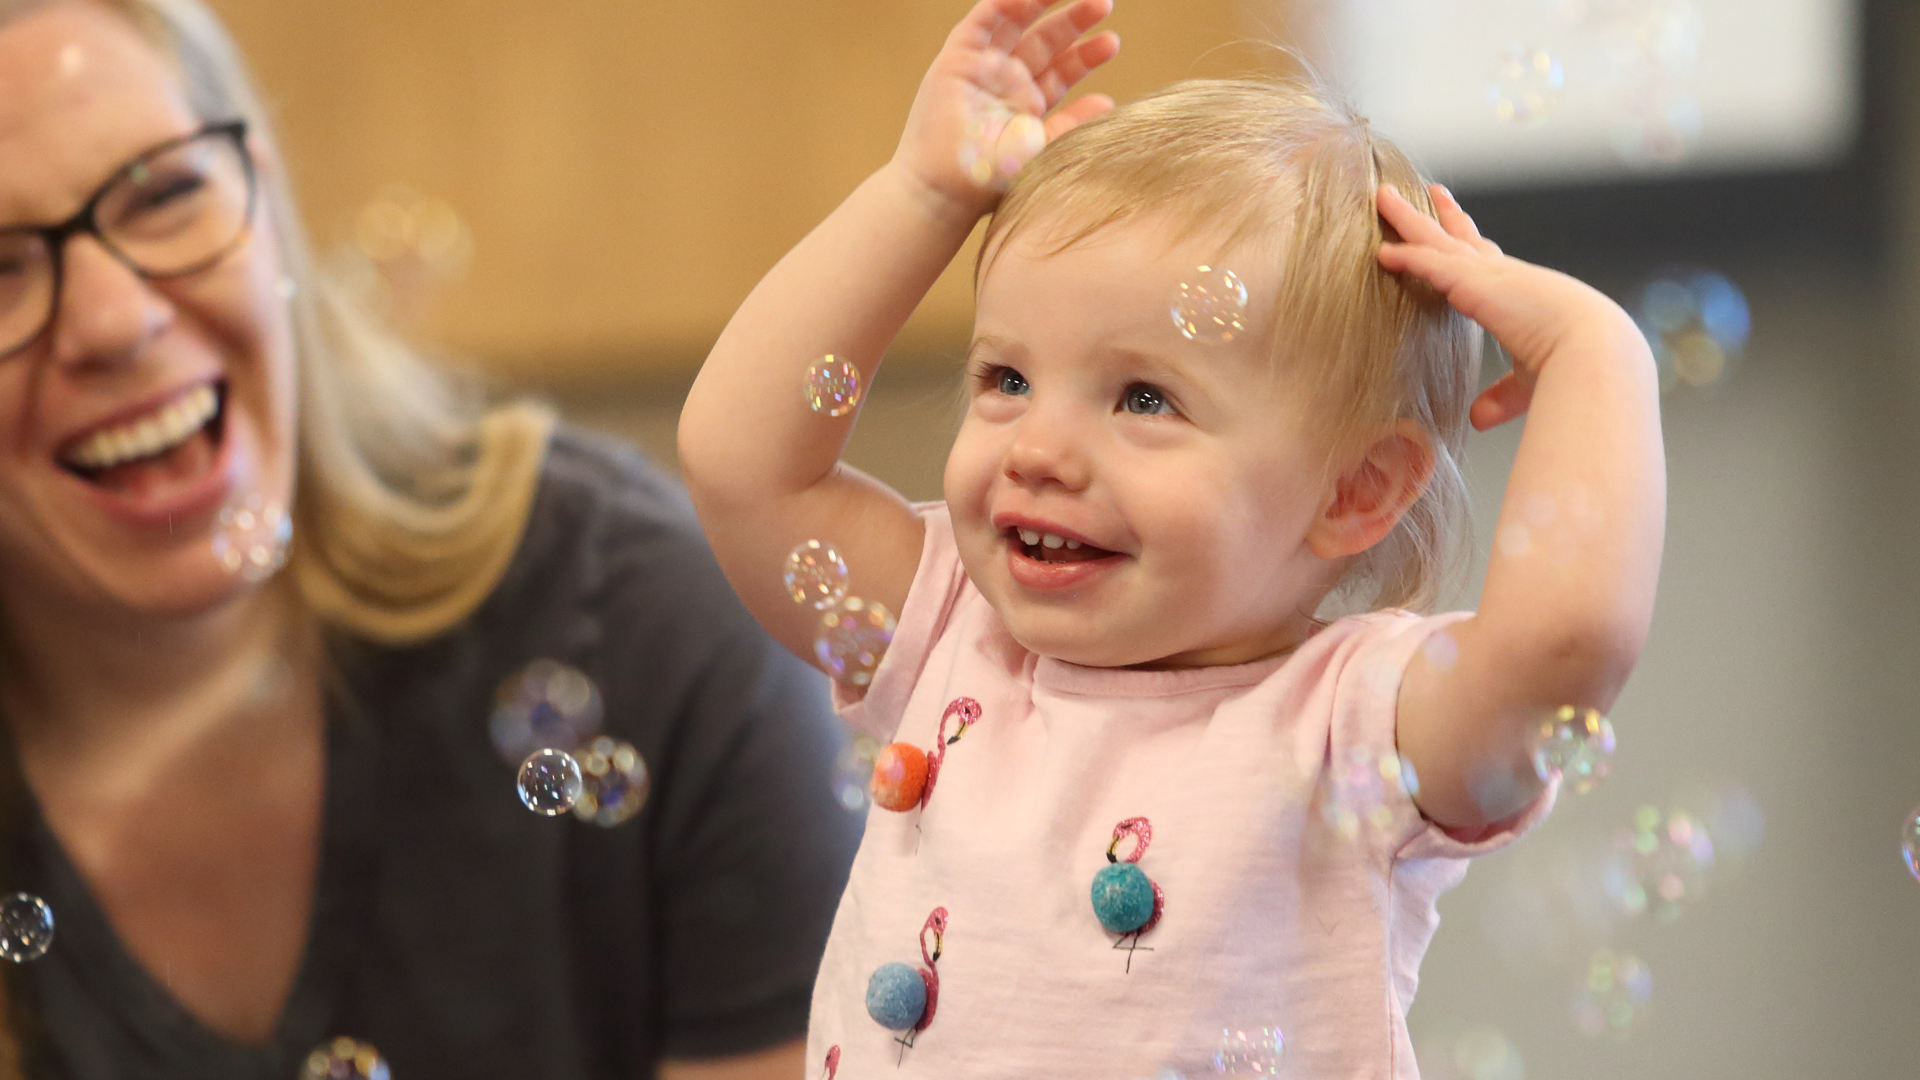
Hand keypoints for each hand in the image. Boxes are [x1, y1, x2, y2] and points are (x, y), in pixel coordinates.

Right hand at [892, 0, 1120, 217]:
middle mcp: (1005, 83)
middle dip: (1073, 21)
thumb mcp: (1042, 151)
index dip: (1086, 55)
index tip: (1112, 42)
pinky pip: (982, 21)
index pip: (1061, 70)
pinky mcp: (956, 60)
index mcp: (1026, 105)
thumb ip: (1072, 125)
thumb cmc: (989, 185)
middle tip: (1103, 3)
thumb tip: (1108, 102)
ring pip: (1015, 23)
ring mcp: (980, 69)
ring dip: (1041, 3)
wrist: (945, 194)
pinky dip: (1003, 2)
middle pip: (1044, 41)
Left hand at [1375, 184, 1642, 430]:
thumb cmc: (1573, 368)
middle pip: (1461, 237)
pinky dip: (1405, 256)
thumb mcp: (1527, 382)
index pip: (1489, 261)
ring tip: (1383, 197)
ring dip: (1408, 219)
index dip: (1472, 244)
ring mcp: (1488, 275)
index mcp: (1520, 293)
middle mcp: (1504, 276)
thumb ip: (1500, 396)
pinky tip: (1382, 251)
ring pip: (1437, 238)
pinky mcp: (1473, 283)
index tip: (1460, 225)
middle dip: (1441, 215)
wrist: (1595, 351)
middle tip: (1428, 192)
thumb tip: (1479, 418)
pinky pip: (1429, 262)